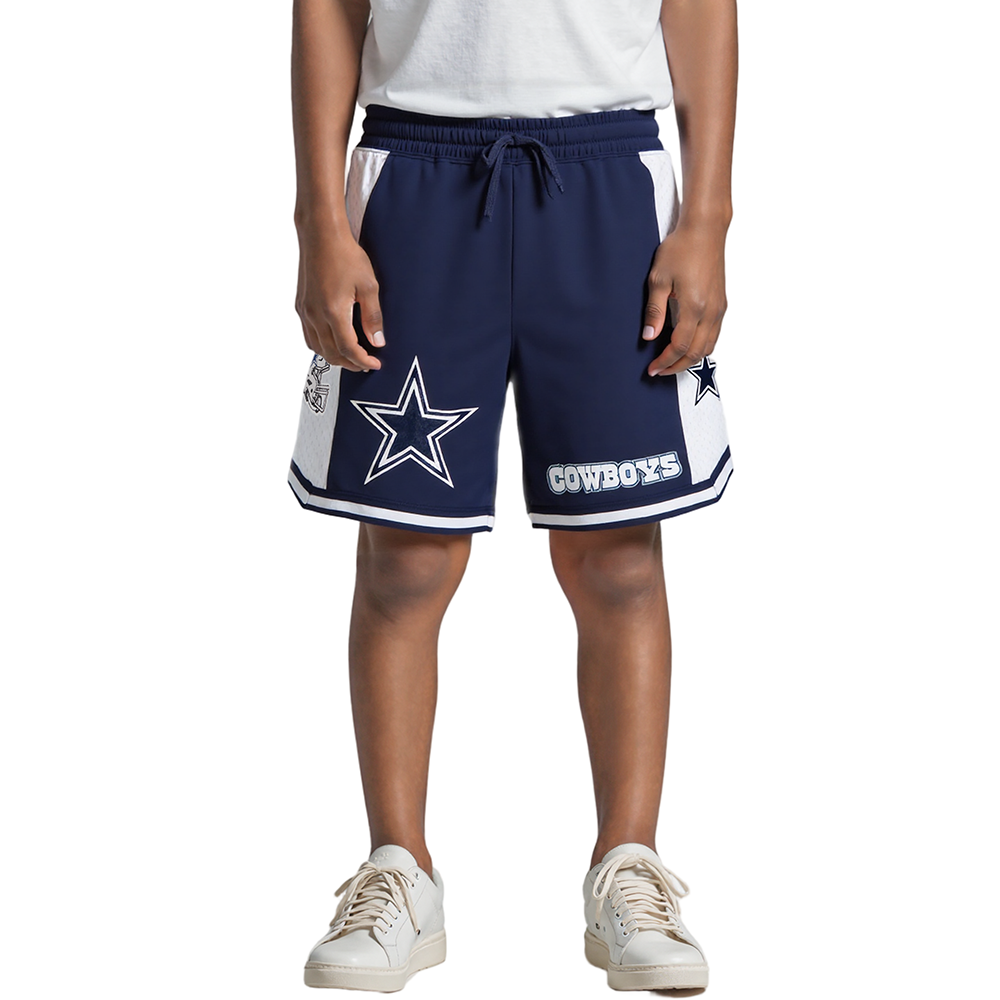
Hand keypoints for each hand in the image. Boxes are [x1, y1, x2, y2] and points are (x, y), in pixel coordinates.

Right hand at [295, 223, 384, 372]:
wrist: (321, 234)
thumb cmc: (346, 255)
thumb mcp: (369, 286)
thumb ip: (373, 317)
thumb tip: (377, 341)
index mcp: (333, 311)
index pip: (348, 349)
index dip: (363, 361)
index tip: (375, 365)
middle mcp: (315, 315)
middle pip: (331, 353)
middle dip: (350, 363)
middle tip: (366, 364)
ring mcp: (305, 311)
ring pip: (317, 348)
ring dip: (335, 357)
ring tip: (352, 356)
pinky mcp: (300, 305)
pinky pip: (309, 336)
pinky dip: (322, 346)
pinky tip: (334, 341)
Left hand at [642, 220, 727, 376]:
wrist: (705, 230)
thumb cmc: (681, 249)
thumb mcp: (658, 279)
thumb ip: (654, 311)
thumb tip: (649, 336)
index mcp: (694, 307)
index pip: (679, 347)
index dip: (664, 361)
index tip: (652, 368)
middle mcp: (711, 312)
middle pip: (696, 353)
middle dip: (677, 366)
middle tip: (660, 370)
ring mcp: (719, 309)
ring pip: (708, 346)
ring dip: (690, 359)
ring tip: (671, 362)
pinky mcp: (722, 304)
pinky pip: (714, 335)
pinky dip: (701, 347)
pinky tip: (687, 346)